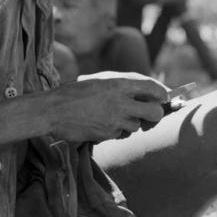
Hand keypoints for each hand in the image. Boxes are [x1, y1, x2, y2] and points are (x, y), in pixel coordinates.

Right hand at [50, 72, 169, 142]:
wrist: (53, 110)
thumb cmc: (75, 93)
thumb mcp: (100, 81)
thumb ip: (121, 86)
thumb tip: (143, 91)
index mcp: (119, 84)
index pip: (152, 88)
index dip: (162, 94)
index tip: (164, 98)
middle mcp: (121, 102)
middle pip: (154, 112)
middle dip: (157, 115)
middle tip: (151, 115)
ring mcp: (115, 120)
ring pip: (137, 126)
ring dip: (131, 123)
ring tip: (116, 116)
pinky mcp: (107, 134)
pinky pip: (120, 134)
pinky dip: (116, 131)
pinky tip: (103, 123)